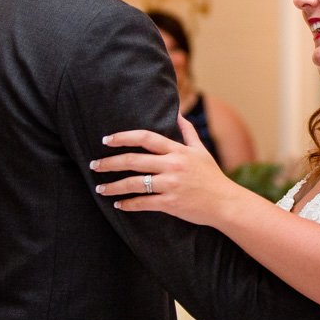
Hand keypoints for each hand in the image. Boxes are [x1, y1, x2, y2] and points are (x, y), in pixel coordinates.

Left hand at [93, 116, 244, 226]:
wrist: (226, 203)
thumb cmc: (212, 177)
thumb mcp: (201, 151)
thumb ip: (188, 133)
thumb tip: (179, 114)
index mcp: (178, 151)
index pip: (146, 138)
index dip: (124, 137)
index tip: (106, 140)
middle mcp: (173, 165)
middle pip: (134, 160)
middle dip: (110, 162)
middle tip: (94, 165)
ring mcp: (171, 184)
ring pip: (134, 183)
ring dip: (114, 186)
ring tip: (101, 189)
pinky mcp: (171, 203)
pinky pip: (143, 203)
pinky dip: (128, 204)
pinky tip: (118, 205)